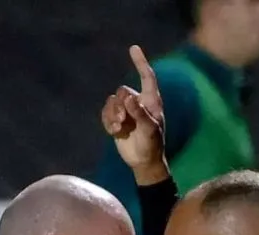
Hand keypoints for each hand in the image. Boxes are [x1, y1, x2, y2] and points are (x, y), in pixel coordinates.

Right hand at [101, 45, 169, 185]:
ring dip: (112, 114)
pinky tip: (114, 132)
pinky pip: (106, 113)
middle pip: (122, 92)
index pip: (146, 77)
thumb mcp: (149, 130)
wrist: (144, 161)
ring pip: (112, 102)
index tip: (133, 48)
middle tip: (123, 121)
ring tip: (119, 128)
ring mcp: (127, 111)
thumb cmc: (152, 145)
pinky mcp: (117, 120)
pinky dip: (108, 122)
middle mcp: (138, 102)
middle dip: (119, 106)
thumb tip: (129, 98)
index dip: (140, 62)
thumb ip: (140, 113)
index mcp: (151, 101)